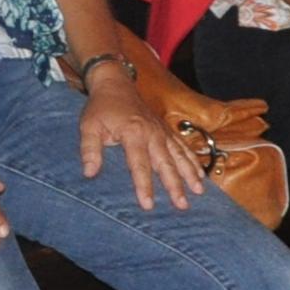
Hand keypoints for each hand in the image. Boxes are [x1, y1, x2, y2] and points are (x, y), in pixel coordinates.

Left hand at [74, 68, 202, 212]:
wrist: (115, 83)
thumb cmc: (100, 108)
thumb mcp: (88, 127)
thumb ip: (89, 150)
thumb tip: (89, 173)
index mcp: (133, 133)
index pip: (139, 165)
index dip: (144, 186)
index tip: (148, 205)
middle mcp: (152, 133)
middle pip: (165, 163)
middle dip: (175, 185)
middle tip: (182, 206)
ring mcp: (162, 131)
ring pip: (179, 155)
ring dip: (189, 174)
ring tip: (198, 192)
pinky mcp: (166, 130)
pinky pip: (183, 147)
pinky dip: (193, 161)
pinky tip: (200, 175)